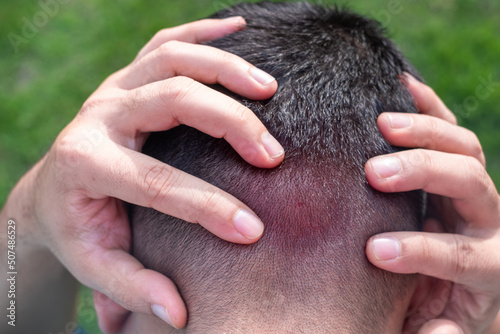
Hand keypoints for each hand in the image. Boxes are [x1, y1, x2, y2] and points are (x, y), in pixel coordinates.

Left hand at [27, 17, 282, 331]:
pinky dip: (206, 31)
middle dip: (230, 124)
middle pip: (172, 100)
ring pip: (173, 58)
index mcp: (86, 164)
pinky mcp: (128, 75)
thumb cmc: (78, 228)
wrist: (53, 190)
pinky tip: (241, 29)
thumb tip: (177, 313)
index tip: (254, 230)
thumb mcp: (94, 265)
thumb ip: (132, 288)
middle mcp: (99, 115)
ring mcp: (114, 88)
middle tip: (273, 155)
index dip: (209, 208)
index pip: (158, 183)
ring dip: (226, 68)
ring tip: (271, 89)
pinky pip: (167, 40)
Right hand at [364, 74, 499, 332]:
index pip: (463, 253)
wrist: (459, 283)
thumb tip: (436, 327)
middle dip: (422, 173)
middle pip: (470, 183)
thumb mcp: (440, 328)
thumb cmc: (440, 306)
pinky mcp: (459, 167)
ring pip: (464, 148)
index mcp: (490, 266)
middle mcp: (489, 220)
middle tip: (374, 173)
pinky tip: (403, 88)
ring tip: (382, 124)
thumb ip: (438, 333)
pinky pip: (452, 129)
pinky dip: (429, 106)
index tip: (374, 250)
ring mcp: (475, 190)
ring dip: (424, 132)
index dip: (421, 250)